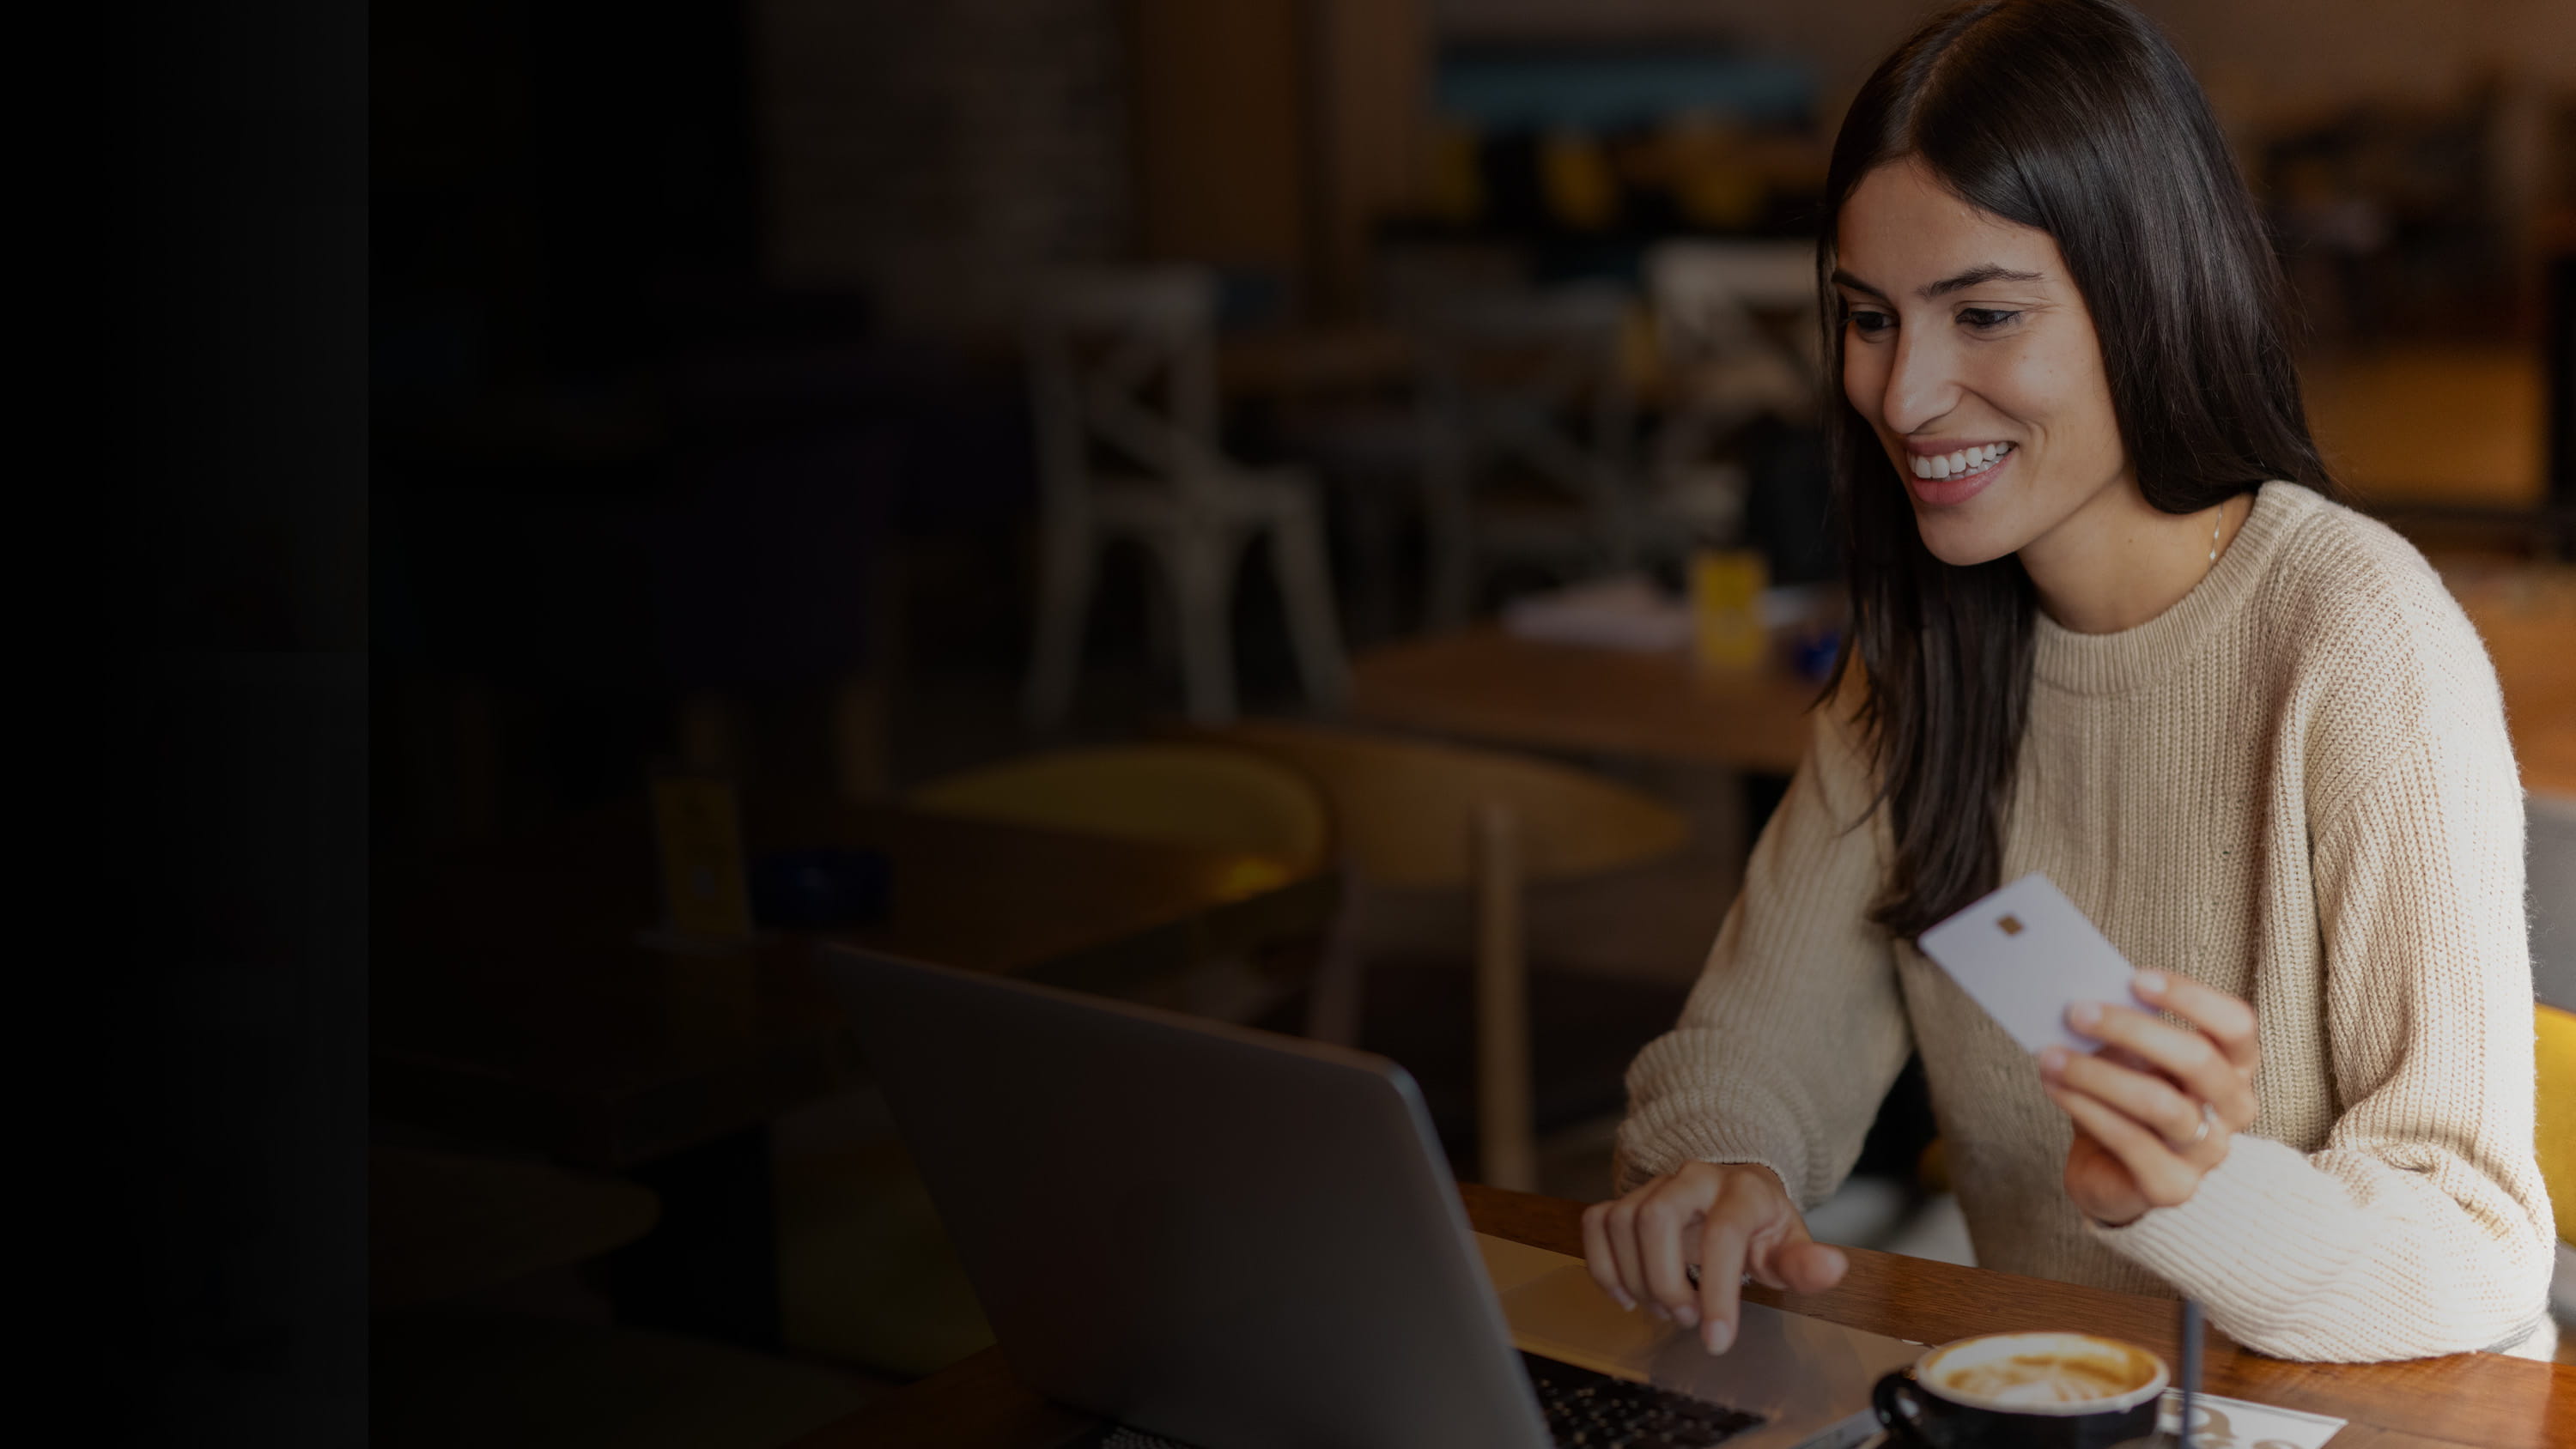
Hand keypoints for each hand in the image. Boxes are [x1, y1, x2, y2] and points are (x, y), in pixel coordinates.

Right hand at [1580, 1161, 1847, 1353]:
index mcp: (1742, 1190)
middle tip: (1686, 1317)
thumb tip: (1832, 1268)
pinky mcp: (1626, 1198)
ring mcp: (1654, 1185)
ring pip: (1622, 1223)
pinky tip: (1626, 1294)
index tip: (1716, 1339)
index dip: (1717, 1290)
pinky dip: (1602, 1265)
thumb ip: (1805, 1263)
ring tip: (1665, 1308)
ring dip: (1636, 1279)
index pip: (1722, 1234)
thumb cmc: (1760, 1225)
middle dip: (1665, 1281)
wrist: (1732, 1188)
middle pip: (1655, 1220)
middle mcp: (1693, 1179)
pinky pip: (1596, 1223)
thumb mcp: (1788, 1244)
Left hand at [2039, 969, 2259, 1226]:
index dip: (2191, 997)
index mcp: (2233, 1066)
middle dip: (2132, 1029)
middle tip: (2076, 1011)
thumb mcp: (2130, 1057)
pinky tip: (2054, 1086)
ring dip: (2096, 1073)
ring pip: (2160, 1104)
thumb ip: (2122, 1030)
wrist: (2110, 1171)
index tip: (2135, 979)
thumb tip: (2081, 998)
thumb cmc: (2125, 1098)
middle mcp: (2233, 1109)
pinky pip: (2129, 1141)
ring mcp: (2207, 1152)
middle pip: (2197, 1059)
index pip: (2235, 1024)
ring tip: (2050, 1055)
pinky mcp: (2172, 1186)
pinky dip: (2085, 1107)